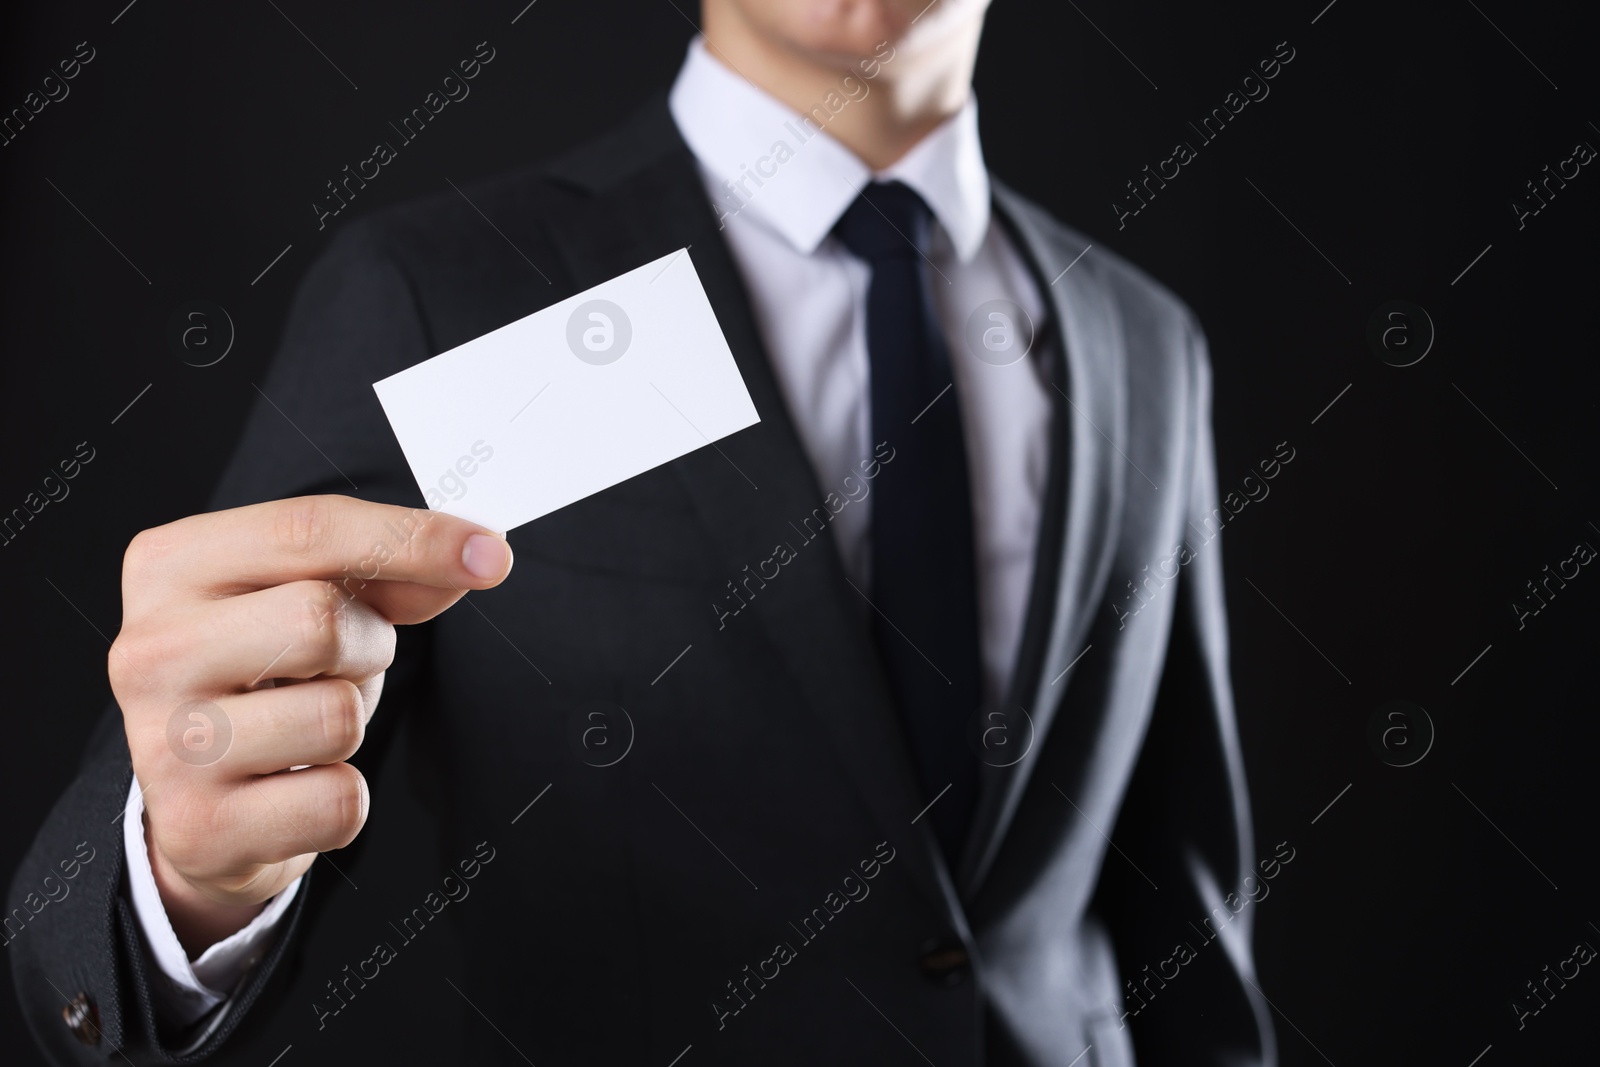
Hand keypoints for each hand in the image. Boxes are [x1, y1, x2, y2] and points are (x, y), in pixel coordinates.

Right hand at [109, 495, 512, 953]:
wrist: (203, 801)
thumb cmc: (267, 674)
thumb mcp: (312, 596)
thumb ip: (389, 569)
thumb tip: (476, 558)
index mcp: (171, 565)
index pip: (308, 529)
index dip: (413, 538)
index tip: (491, 554)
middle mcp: (148, 651)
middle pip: (320, 621)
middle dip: (368, 646)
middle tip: (344, 665)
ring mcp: (166, 745)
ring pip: (336, 717)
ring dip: (354, 721)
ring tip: (308, 723)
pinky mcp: (198, 828)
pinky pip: (339, 801)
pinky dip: (345, 796)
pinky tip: (297, 788)